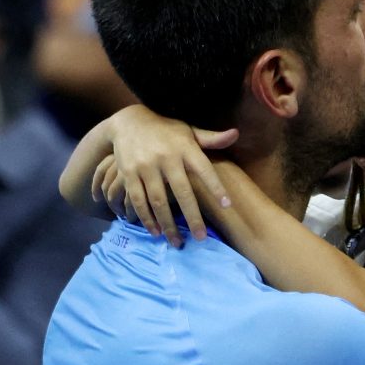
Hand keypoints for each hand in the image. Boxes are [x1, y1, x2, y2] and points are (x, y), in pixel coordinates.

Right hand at [92, 105, 237, 245]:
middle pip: (182, 192)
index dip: (216, 187)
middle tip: (201, 238)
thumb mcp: (188, 131)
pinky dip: (146, 218)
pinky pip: (138, 200)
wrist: (128, 122)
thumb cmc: (166, 130)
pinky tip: (156, 232)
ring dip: (168, 224)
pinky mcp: (129, 174)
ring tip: (177, 242)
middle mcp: (166, 158)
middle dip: (192, 217)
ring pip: (158, 201)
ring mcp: (146, 166)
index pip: (204, 169)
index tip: (227, 205)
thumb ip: (210, 138)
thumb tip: (236, 134)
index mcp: (185, 147)